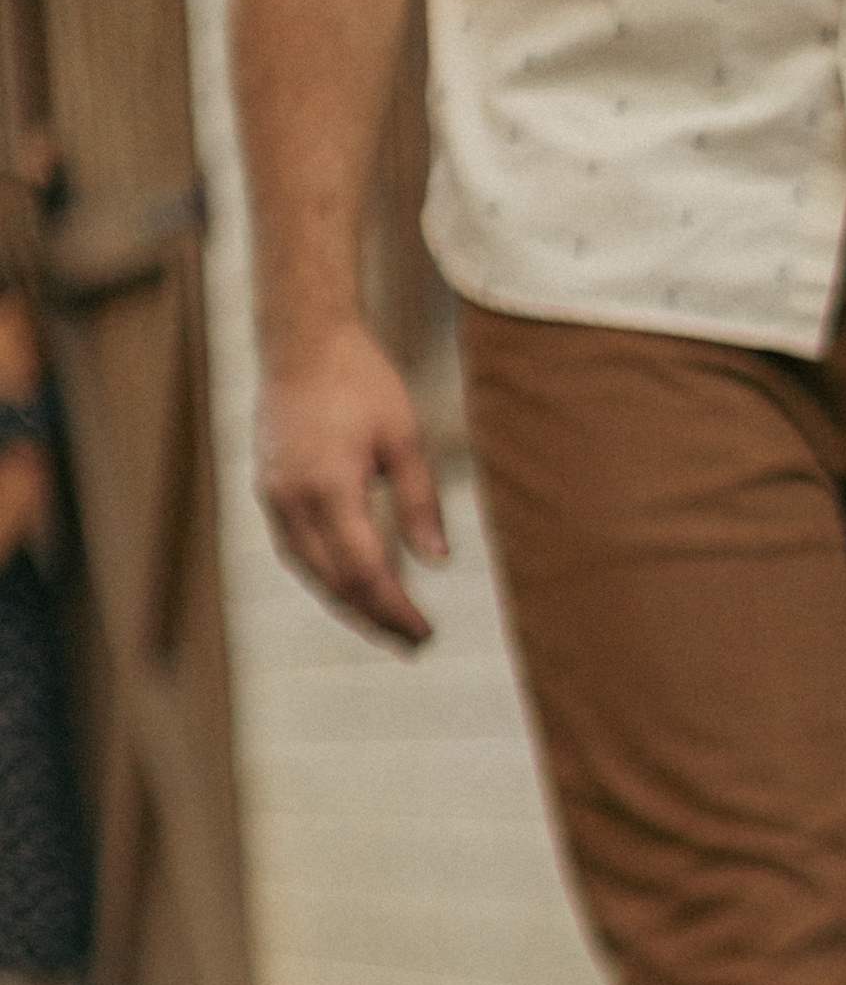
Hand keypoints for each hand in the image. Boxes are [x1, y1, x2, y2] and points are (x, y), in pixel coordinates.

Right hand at [253, 315, 448, 645]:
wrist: (302, 340)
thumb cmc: (361, 381)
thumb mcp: (405, 438)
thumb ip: (420, 502)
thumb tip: (437, 562)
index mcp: (330, 488)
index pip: (365, 571)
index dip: (395, 609)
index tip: (425, 632)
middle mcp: (293, 500)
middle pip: (335, 582)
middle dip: (375, 618)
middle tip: (413, 644)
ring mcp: (274, 496)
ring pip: (311, 572)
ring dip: (348, 606)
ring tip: (386, 627)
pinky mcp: (269, 490)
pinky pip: (296, 551)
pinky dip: (324, 577)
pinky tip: (351, 589)